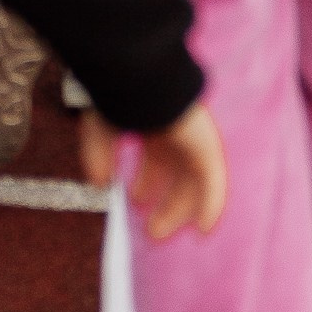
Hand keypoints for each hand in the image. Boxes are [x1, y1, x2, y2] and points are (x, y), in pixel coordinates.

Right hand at [80, 102, 226, 241]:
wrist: (141, 77)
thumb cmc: (118, 95)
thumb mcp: (100, 127)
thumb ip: (97, 155)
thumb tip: (98, 183)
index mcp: (153, 124)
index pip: (155, 158)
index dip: (146, 182)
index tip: (135, 202)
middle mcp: (175, 133)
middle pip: (174, 175)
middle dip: (162, 202)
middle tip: (151, 229)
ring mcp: (193, 140)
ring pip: (192, 184)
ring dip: (178, 211)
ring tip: (159, 234)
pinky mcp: (207, 147)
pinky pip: (213, 185)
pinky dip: (209, 208)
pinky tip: (203, 230)